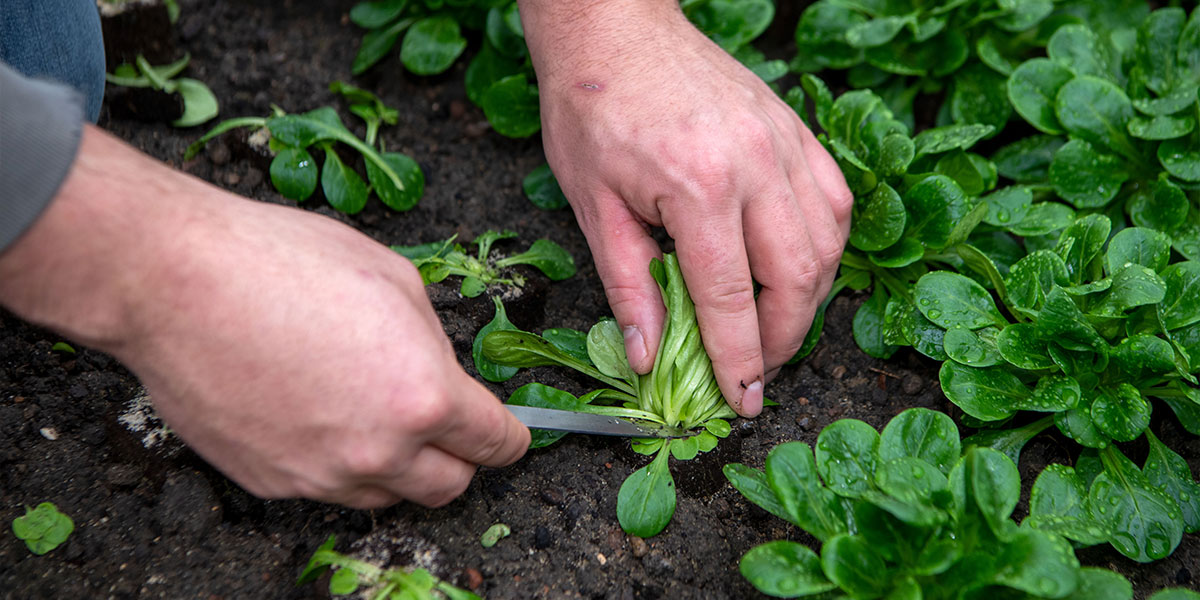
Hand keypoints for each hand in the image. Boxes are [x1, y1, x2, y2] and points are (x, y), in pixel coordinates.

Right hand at [0, 126, 529, 507]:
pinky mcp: (271, 482)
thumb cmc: (281, 263)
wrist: (175, 280)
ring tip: (370, 414)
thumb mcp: (394, 276)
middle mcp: (378, 451)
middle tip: (441, 423)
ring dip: (396, 467)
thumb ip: (433, 339)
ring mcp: (321, 474)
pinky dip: (336, 464)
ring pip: (386, 496)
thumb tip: (443, 367)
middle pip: (449, 487)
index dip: (510, 437)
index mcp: (423, 396)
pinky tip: (316, 415)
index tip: (507, 432)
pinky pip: (325, 489)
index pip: (496, 443)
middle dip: (457, 458)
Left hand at [519, 1, 852, 416]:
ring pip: (828, 244)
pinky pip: (833, 202)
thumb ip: (629, 287)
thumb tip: (649, 357)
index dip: (739, 360)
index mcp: (698, 187)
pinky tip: (798, 270)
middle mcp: (755, 165)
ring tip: (775, 329)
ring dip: (809, 300)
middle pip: (796, 278)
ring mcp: (784, 143)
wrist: (615, 31)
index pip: (731, 299)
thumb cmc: (593, 109)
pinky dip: (824, 248)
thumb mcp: (594, 207)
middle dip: (783, 340)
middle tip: (758, 372)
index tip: (742, 400)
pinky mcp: (794, 129)